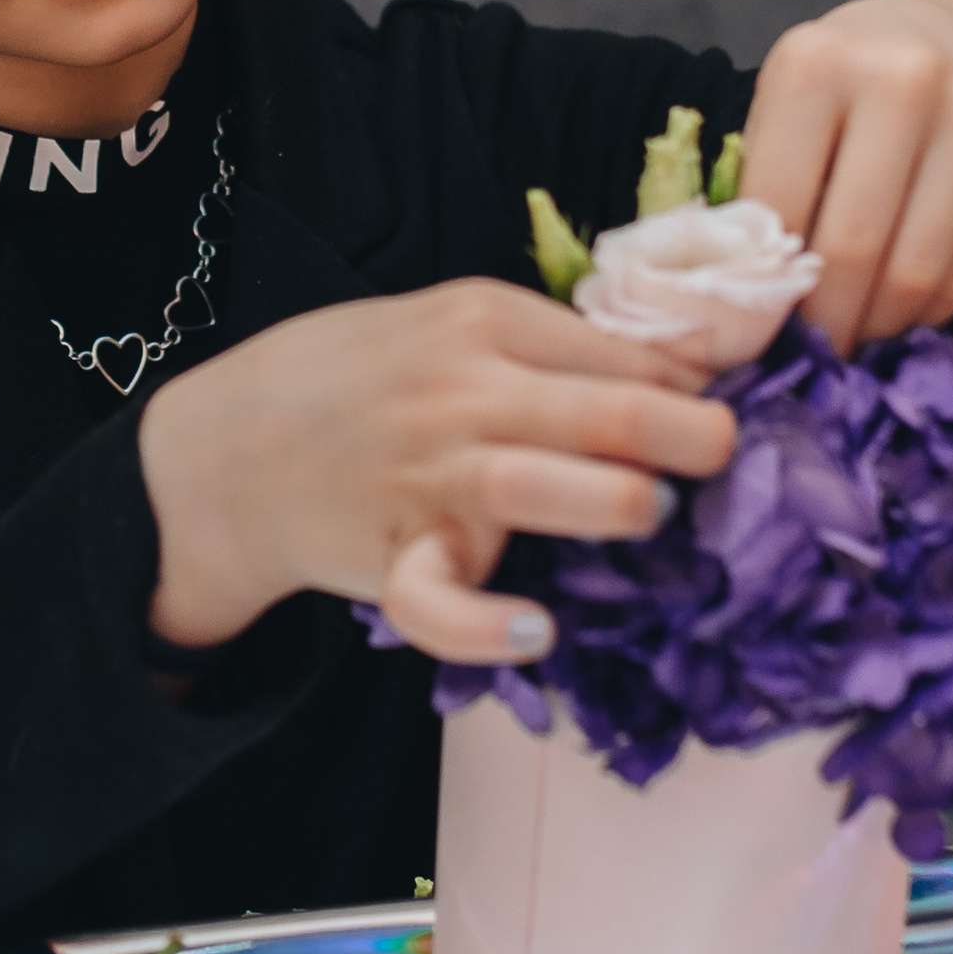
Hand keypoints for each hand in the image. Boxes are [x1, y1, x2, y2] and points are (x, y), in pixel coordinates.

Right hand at [137, 280, 736, 666]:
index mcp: (482, 320)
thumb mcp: (448, 323)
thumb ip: (552, 343)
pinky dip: (489, 625)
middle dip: (689, 434)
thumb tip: (687, 367)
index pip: (617, 348)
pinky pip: (441, 602)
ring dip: (617, 504)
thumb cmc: (355, 379)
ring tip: (643, 514)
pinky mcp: (392, 557)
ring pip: (536, 486)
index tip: (726, 406)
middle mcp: (459, 393)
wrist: (226, 449)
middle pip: (602, 408)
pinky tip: (536, 633)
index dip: (693, 382)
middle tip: (722, 455)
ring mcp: (425, 477)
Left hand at [735, 0, 952, 349]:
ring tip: (852, 338)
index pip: (780, 209)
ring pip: (918, 271)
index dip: (765, 287)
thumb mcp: (782, 109)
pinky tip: (900, 311)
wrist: (945, 37)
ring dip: (878, 325)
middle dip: (826, 322)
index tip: (755, 333)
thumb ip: (760, 191)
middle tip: (809, 355)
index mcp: (815, 63)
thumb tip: (746, 304)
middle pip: (855, 248)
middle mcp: (903, 80)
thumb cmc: (840, 87)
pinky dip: (929, 310)